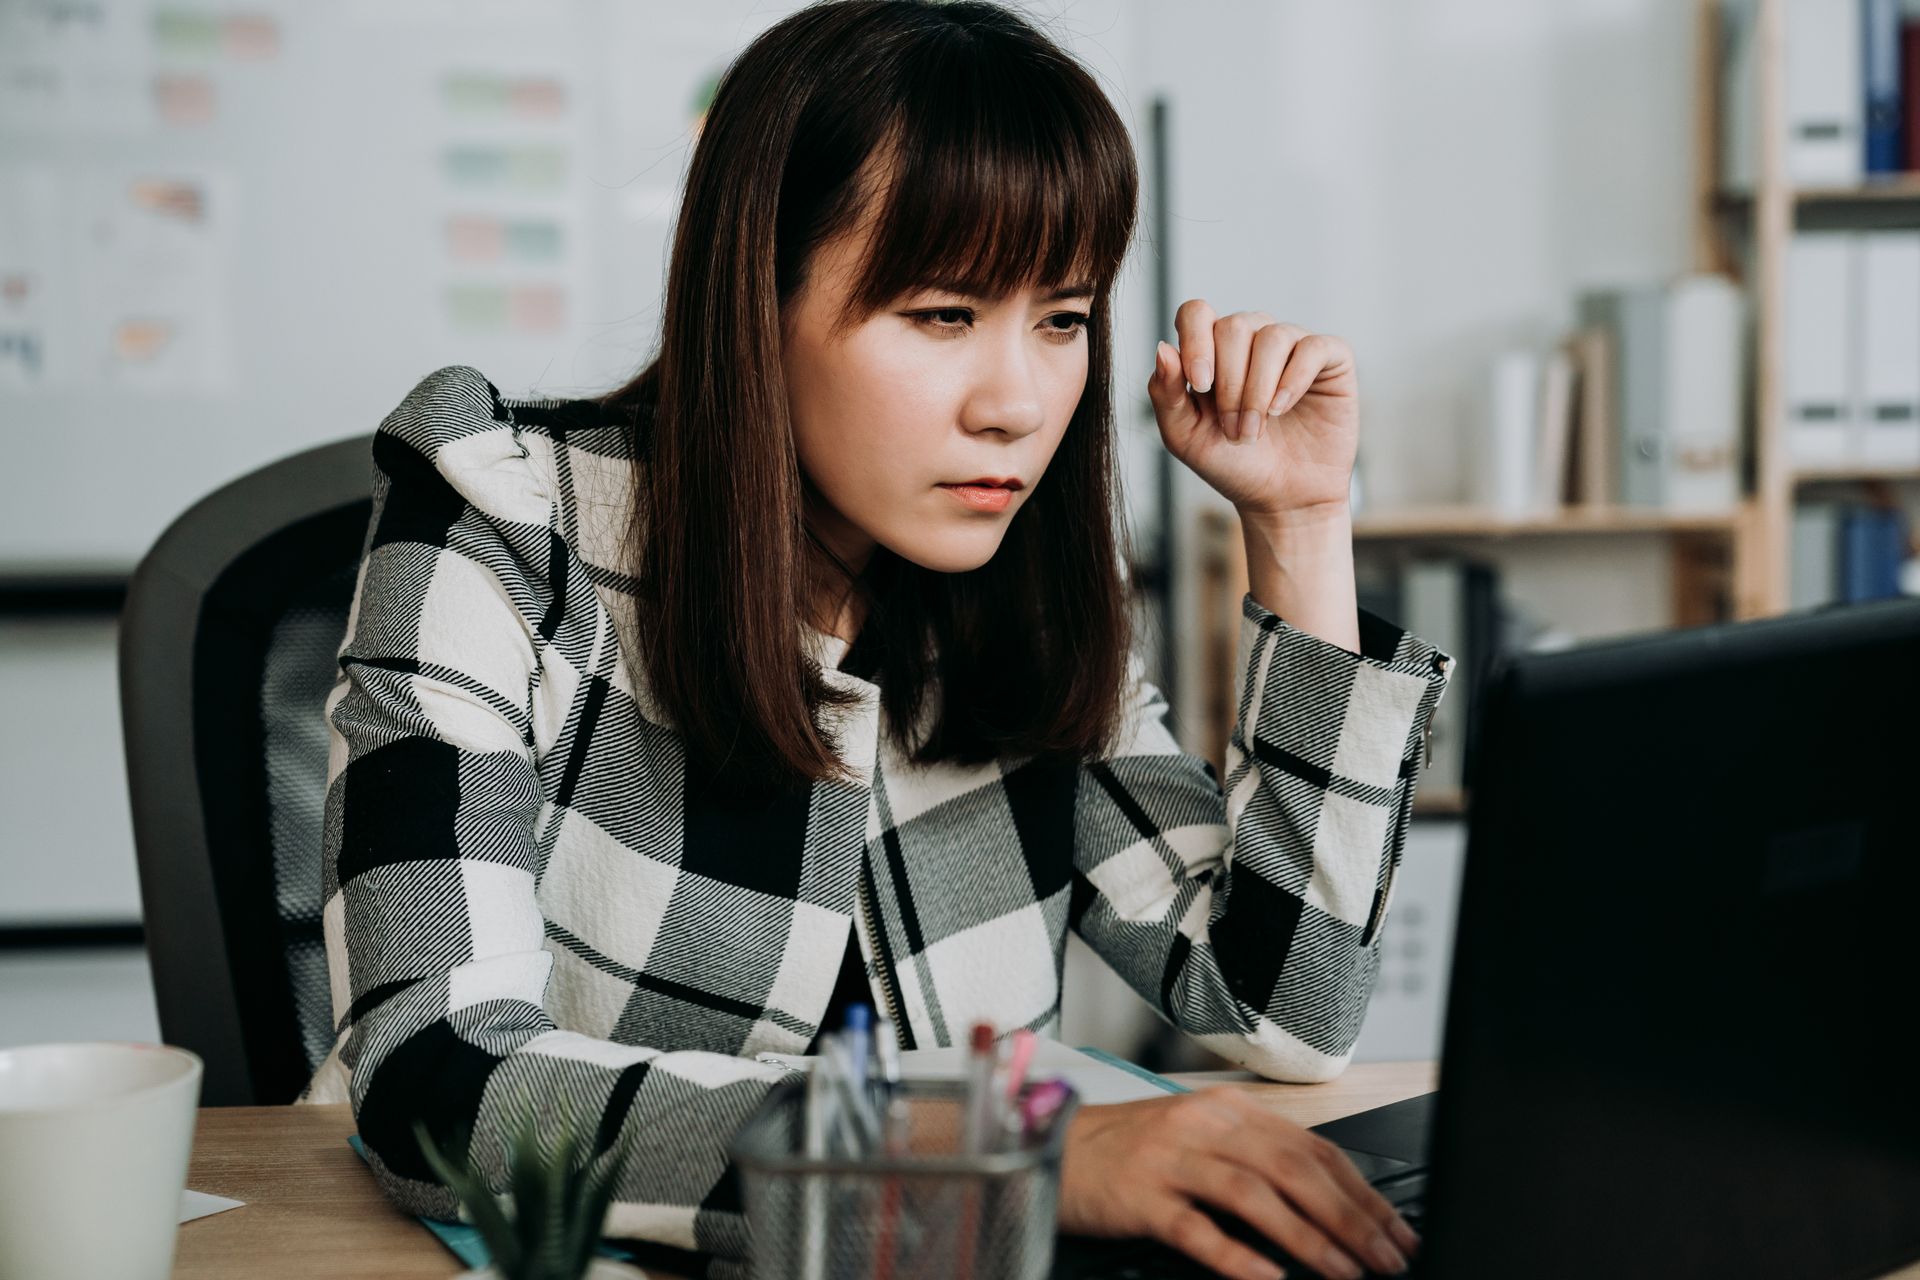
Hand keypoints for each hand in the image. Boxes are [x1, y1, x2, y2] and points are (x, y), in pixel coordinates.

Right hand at [1057, 1089, 1419, 1279]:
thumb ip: (1255, 1159)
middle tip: (1386, 1259)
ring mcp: (1170, 1158)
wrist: (1053, 1146)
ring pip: (1253, 1194)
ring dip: (1307, 1238)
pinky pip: (1195, 1228)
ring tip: (1344, 1272)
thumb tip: (1328, 1205)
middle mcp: (1204, 1125)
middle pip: (1292, 1169)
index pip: (1311, 1148)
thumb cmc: (1133, 1151)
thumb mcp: (1200, 1139)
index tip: (1395, 1231)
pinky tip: (1268, 1279)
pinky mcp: (1140, 1196)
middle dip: (1349, 1218)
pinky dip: (1237, 1256)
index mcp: (1228, 1110)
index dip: (1361, 1192)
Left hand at [1146, 300, 1359, 520]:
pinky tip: (1281, 408)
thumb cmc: (1232, 464)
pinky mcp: (1331, 359)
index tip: (1201, 385)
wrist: (1282, 499)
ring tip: (1255, 429)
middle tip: (1233, 429)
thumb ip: (1165, 393)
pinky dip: (1295, 378)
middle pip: (1234, 326)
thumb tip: (1162, 348)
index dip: (1196, 342)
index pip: (1196, 314)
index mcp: (1212, 349)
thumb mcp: (1185, 436)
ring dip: (1258, 389)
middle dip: (1230, 383)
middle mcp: (1252, 339)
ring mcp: (1293, 345)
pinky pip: (1313, 347)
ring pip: (1272, 336)